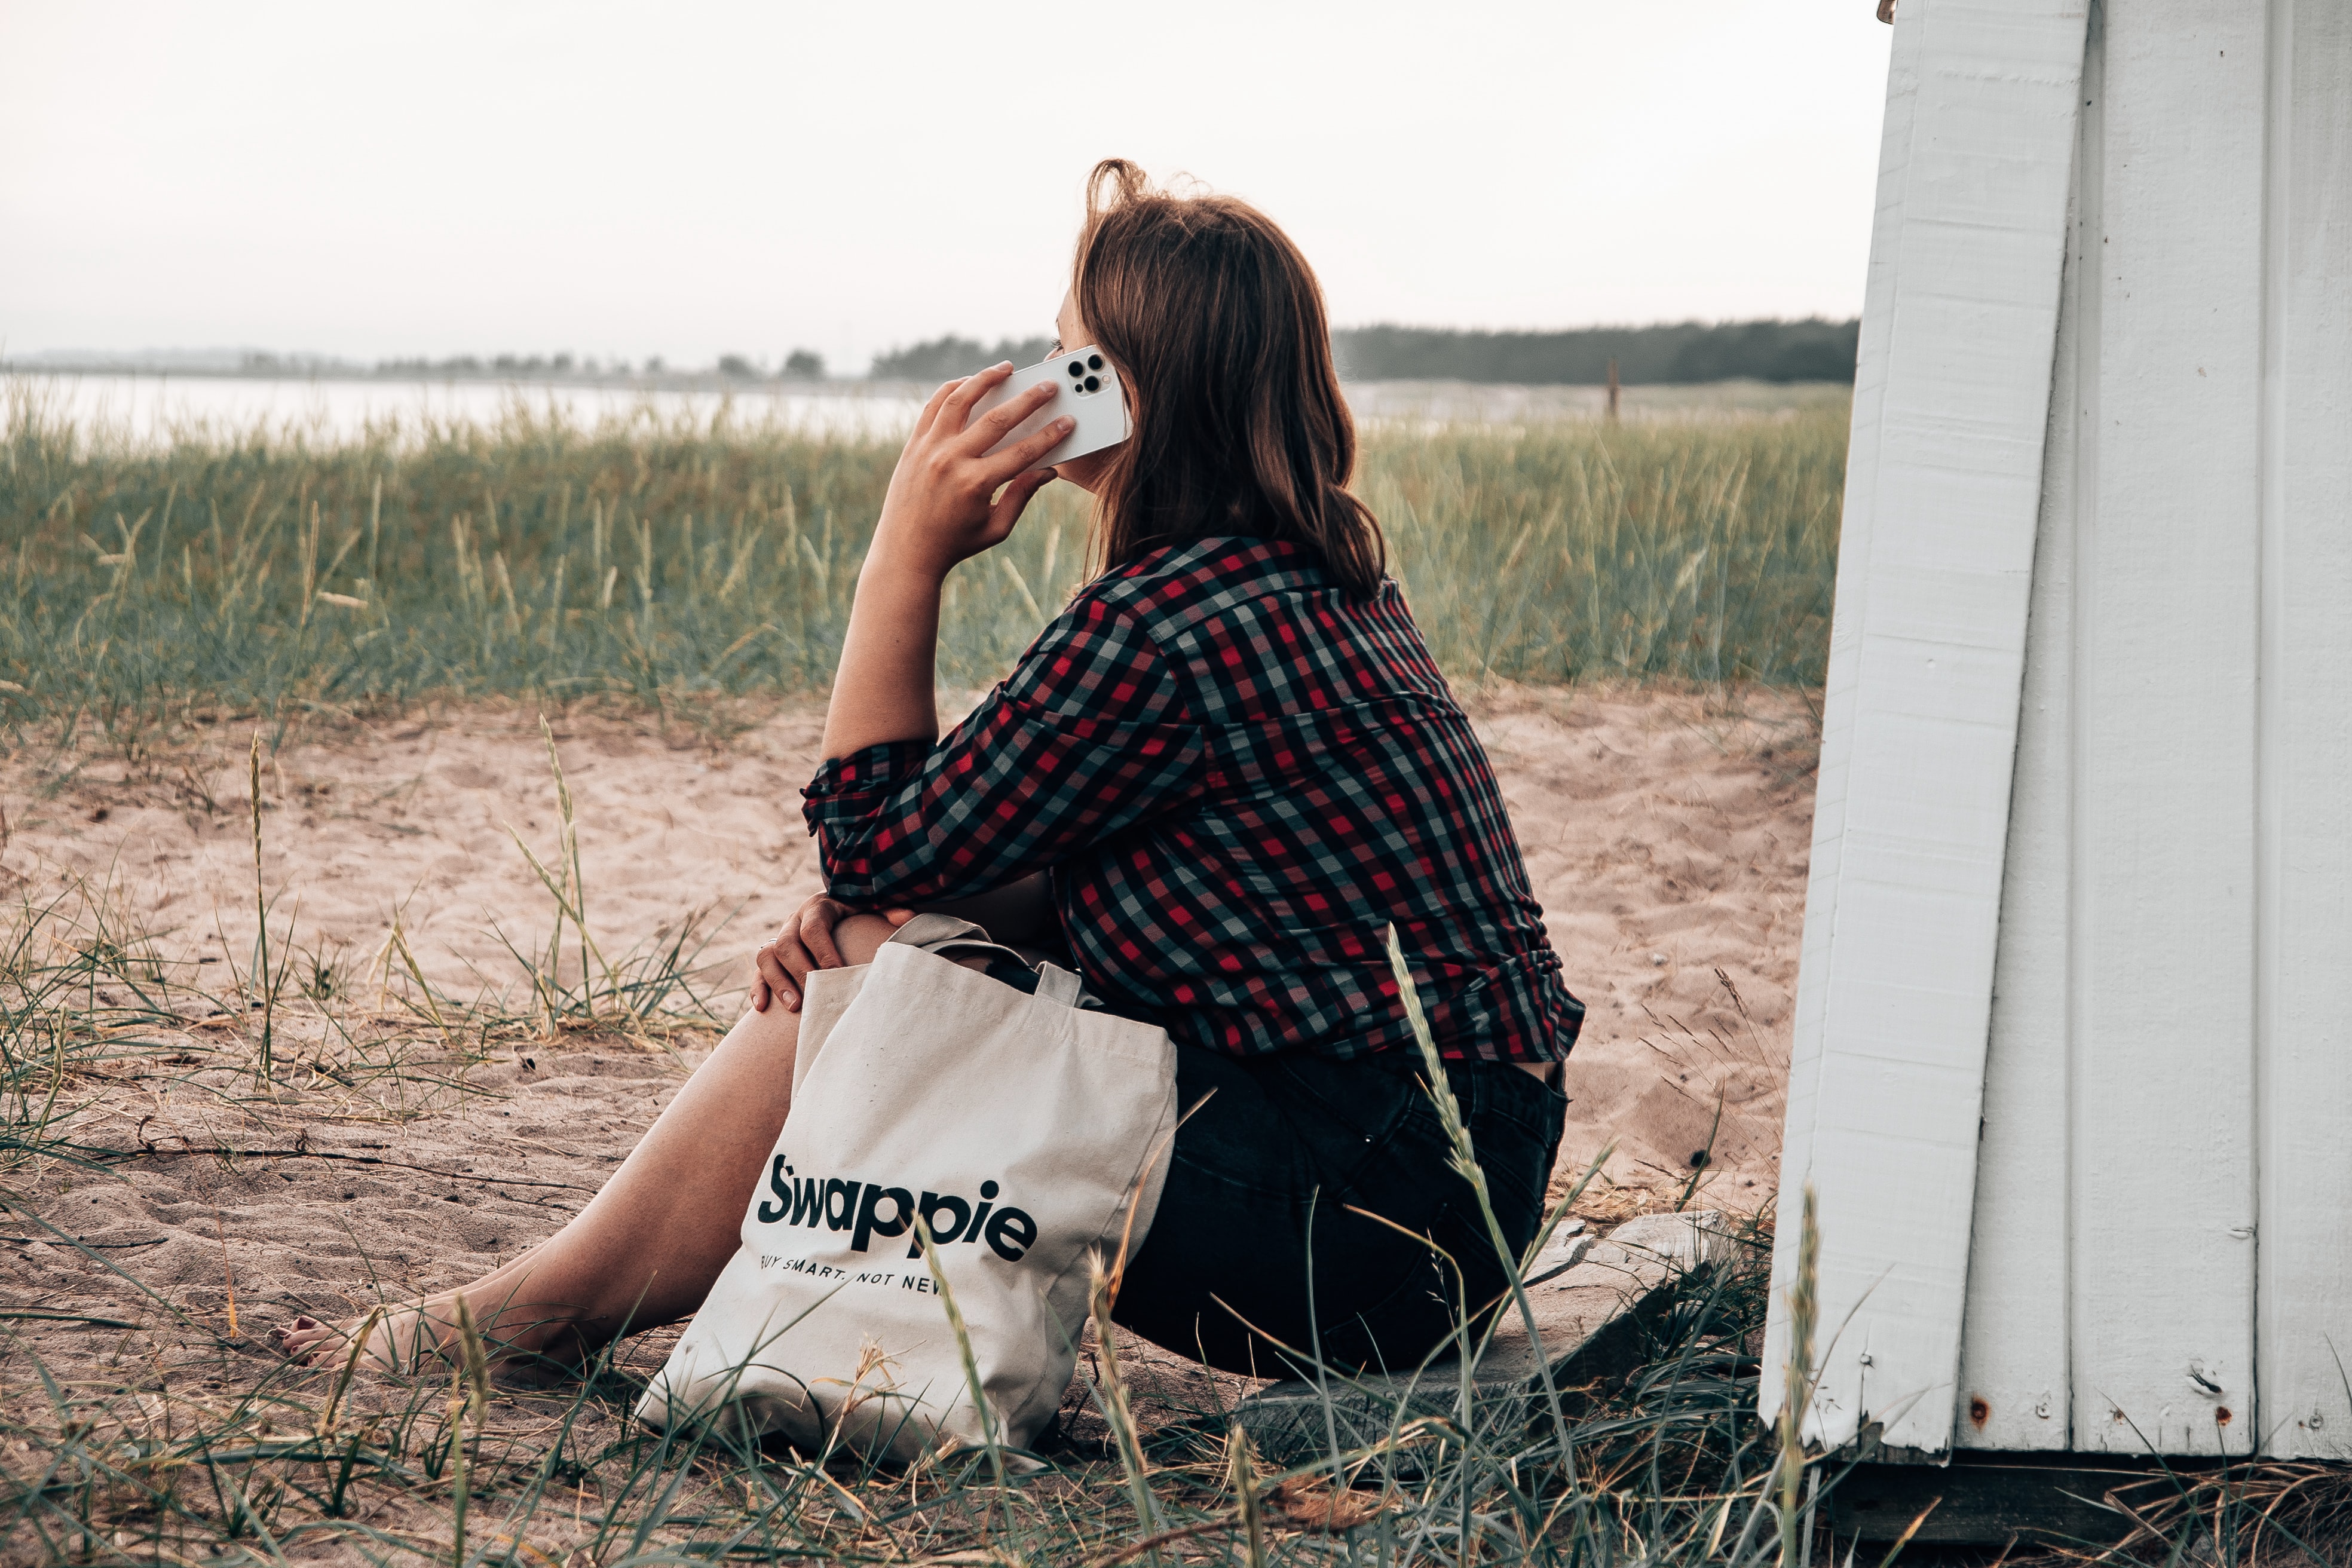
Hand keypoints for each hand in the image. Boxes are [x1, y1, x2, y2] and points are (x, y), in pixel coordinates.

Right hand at [753, 895, 913, 1012]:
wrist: (838, 912)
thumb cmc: (859, 915)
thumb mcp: (872, 908)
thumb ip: (888, 911)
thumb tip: (906, 916)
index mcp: (818, 906)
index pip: (814, 927)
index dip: (823, 950)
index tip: (837, 973)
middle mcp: (794, 920)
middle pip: (786, 943)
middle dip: (799, 971)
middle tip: (814, 996)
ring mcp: (779, 937)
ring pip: (767, 956)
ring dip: (778, 982)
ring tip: (795, 1007)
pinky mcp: (771, 955)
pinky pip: (757, 970)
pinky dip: (758, 988)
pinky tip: (762, 1008)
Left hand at [868, 366, 1073, 580]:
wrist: (906, 552)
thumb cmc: (955, 543)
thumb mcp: (996, 528)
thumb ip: (1022, 496)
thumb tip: (1048, 470)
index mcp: (976, 485)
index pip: (1023, 452)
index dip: (1050, 435)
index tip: (1068, 421)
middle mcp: (951, 461)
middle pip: (998, 419)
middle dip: (1029, 399)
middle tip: (1049, 385)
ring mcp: (929, 449)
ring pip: (961, 399)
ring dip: (986, 378)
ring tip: (1006, 367)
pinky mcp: (913, 444)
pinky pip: (934, 405)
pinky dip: (953, 389)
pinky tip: (970, 382)